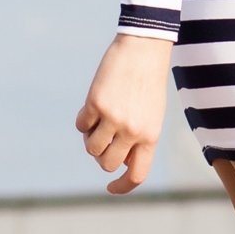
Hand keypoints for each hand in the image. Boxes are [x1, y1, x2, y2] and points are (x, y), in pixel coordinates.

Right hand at [74, 33, 171, 193]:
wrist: (145, 46)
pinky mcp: (96, 104)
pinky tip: (95, 102)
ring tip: (100, 117)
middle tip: (105, 135)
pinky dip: (84, 118)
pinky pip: (81, 126)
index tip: (110, 187)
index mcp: (151, 135)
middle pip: (106, 164)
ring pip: (90, 148)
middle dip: (102, 155)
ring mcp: (114, 118)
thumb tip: (119, 162)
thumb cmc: (149, 80)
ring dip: (91, 137)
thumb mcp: (153, 113)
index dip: (121, 187)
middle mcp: (133, 130)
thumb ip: (140, 138)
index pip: (136, 175)